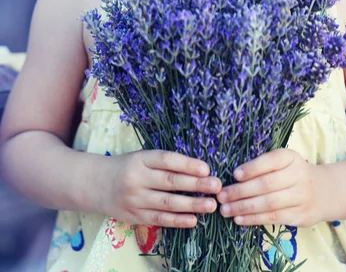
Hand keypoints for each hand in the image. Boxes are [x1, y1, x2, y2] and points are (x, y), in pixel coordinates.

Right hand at [102, 150, 221, 227]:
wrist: (97, 184)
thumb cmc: (128, 167)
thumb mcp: (143, 157)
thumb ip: (165, 162)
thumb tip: (198, 169)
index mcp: (140, 159)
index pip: (167, 160)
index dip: (187, 164)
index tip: (207, 169)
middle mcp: (137, 178)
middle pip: (170, 182)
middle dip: (196, 184)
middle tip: (216, 185)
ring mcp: (135, 199)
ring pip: (167, 203)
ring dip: (192, 205)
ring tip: (211, 205)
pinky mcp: (134, 216)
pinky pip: (159, 220)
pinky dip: (178, 221)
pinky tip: (194, 220)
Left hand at [217, 149, 322, 227]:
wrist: (323, 191)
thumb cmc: (292, 173)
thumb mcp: (283, 161)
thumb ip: (263, 165)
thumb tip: (234, 176)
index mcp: (290, 158)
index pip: (271, 161)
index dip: (252, 168)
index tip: (234, 174)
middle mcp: (298, 176)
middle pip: (266, 185)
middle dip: (241, 191)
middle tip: (221, 196)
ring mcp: (300, 197)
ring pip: (268, 204)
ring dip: (244, 208)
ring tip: (226, 210)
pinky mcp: (300, 216)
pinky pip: (273, 218)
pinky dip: (254, 219)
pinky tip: (239, 219)